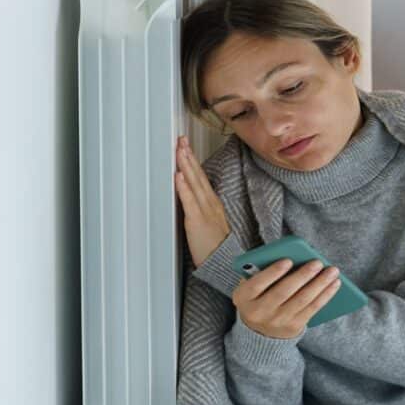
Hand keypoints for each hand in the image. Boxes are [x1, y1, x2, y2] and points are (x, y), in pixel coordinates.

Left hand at [175, 134, 231, 267]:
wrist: (226, 265)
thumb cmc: (217, 248)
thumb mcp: (213, 224)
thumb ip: (204, 210)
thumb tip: (193, 199)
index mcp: (213, 204)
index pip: (201, 178)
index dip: (193, 162)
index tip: (186, 147)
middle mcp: (210, 204)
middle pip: (198, 176)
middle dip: (189, 156)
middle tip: (181, 140)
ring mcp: (204, 211)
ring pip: (194, 184)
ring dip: (186, 166)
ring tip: (179, 150)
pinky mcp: (197, 221)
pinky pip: (189, 201)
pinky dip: (184, 187)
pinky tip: (178, 176)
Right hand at [232, 258, 341, 338]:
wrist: (259, 332)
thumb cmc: (258, 296)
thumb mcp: (251, 286)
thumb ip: (262, 272)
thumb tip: (293, 258)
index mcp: (244, 297)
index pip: (256, 284)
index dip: (272, 272)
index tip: (288, 260)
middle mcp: (259, 312)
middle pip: (283, 292)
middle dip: (302, 276)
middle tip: (317, 262)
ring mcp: (277, 321)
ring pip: (302, 300)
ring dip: (320, 284)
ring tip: (332, 271)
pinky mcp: (293, 327)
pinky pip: (312, 308)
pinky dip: (325, 295)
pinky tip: (335, 283)